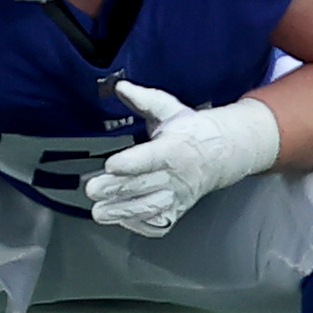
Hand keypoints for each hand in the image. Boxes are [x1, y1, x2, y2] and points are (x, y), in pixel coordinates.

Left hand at [84, 81, 279, 237]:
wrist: (220, 154)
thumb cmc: (191, 132)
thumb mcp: (170, 109)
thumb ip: (144, 99)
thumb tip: (121, 86)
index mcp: (176, 148)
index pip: (152, 158)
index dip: (131, 163)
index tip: (111, 164)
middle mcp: (177, 176)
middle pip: (144, 186)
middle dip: (116, 189)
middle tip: (92, 189)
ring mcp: (177, 197)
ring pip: (149, 209)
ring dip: (122, 212)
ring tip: (99, 212)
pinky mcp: (177, 211)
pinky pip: (158, 224)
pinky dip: (140, 226)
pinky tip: (122, 220)